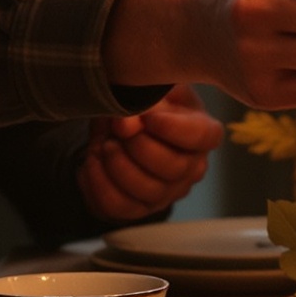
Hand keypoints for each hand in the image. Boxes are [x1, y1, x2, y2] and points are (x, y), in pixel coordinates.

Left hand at [77, 82, 223, 223]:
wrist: (117, 128)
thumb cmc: (143, 104)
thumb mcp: (149, 88)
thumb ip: (142, 99)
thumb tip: (127, 124)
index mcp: (202, 132)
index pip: (203, 137)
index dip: (174, 129)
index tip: (147, 117)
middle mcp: (191, 168)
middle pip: (174, 168)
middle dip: (139, 146)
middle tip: (118, 128)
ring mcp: (166, 192)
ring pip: (147, 190)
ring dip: (118, 165)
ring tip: (103, 144)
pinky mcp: (139, 208)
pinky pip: (119, 205)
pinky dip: (99, 182)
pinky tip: (92, 162)